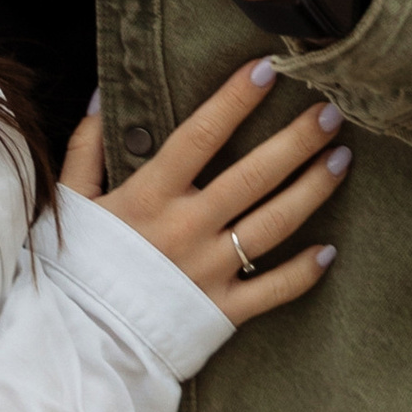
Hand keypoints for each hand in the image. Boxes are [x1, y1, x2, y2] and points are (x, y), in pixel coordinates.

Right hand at [63, 55, 347, 317]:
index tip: (268, 68)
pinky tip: (330, 250)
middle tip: (330, 110)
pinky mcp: (221, 311)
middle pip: (252, 176)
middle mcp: (186, 228)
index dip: (235, 100)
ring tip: (341, 159)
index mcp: (149, 195)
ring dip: (311, 190)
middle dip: (296, 140)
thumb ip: (86, 145)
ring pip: (272, 225)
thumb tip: (100, 91)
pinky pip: (271, 291)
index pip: (200, 135)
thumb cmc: (75, 266)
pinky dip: (303, 273)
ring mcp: (208, 271)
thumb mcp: (70, 199)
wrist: (76, 342)